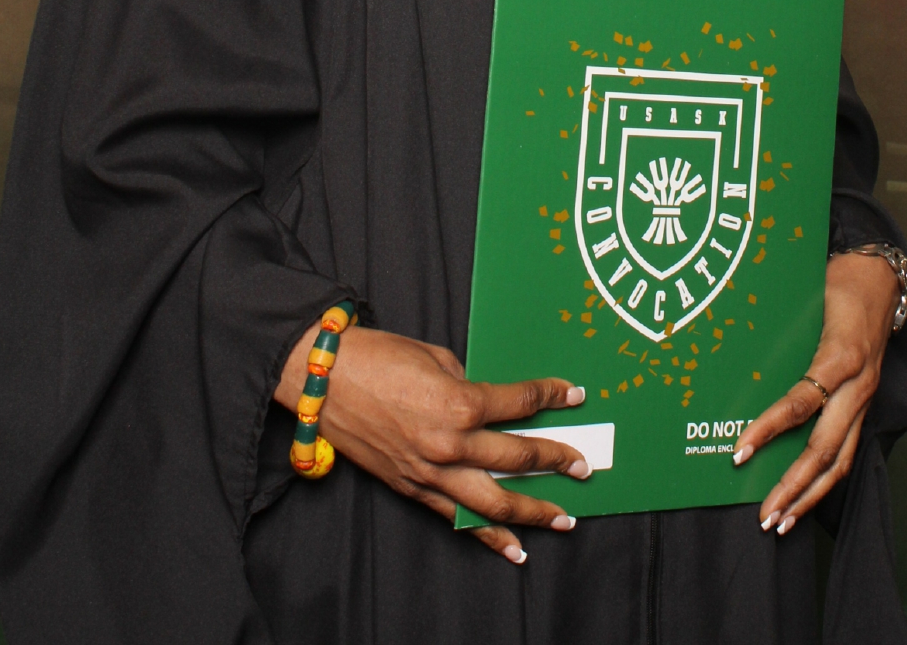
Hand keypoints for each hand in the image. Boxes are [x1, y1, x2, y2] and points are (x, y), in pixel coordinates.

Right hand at [274, 323, 590, 563]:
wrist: (324, 379)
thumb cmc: (378, 356)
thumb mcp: (435, 358)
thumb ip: (468, 383)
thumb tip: (490, 401)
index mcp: (460, 403)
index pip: (520, 403)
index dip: (552, 396)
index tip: (575, 395)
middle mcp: (451, 445)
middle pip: (517, 458)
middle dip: (555, 460)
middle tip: (582, 466)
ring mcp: (432, 473)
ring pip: (495, 502)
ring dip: (534, 512)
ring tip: (564, 519)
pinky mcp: (413, 489)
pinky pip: (458, 518)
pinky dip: (488, 536)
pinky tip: (514, 549)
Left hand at [732, 251, 898, 533]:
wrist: (882, 277)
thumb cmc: (837, 281)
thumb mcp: (808, 295)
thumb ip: (778, 326)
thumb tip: (728, 350)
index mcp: (840, 355)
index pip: (800, 402)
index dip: (768, 429)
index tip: (739, 452)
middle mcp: (857, 385)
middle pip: (824, 448)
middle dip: (793, 486)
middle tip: (764, 514)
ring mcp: (865, 398)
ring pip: (841, 461)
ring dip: (810, 495)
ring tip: (782, 522)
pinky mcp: (866, 404)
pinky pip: (848, 450)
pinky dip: (826, 479)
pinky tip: (804, 497)